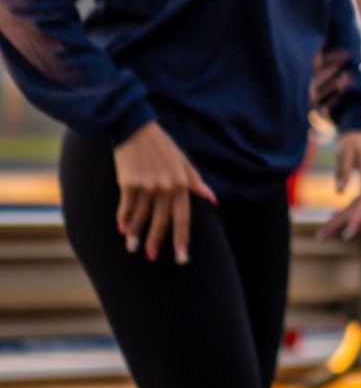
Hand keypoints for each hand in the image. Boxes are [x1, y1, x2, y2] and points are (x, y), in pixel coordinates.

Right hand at [113, 122, 215, 263]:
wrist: (136, 129)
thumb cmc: (163, 145)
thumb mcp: (184, 160)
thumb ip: (196, 181)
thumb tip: (212, 199)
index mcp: (182, 183)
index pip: (183, 217)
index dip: (182, 238)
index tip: (182, 256)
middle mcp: (166, 187)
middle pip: (162, 221)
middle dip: (157, 242)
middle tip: (152, 258)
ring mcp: (146, 186)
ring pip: (142, 218)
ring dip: (136, 234)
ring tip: (133, 248)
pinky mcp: (128, 183)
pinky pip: (126, 208)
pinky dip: (123, 220)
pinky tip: (121, 231)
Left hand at [319, 131, 360, 241]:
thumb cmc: (355, 137)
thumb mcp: (346, 148)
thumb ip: (342, 167)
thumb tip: (339, 192)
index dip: (357, 217)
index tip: (348, 233)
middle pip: (357, 208)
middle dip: (340, 223)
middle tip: (320, 236)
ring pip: (355, 208)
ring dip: (339, 220)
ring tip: (320, 234)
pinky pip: (354, 204)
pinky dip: (343, 212)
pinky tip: (330, 220)